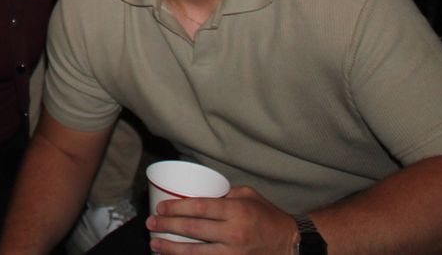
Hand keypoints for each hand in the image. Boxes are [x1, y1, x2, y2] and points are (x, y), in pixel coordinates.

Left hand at [148, 186, 297, 253]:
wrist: (290, 244)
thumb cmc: (266, 216)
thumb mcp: (247, 195)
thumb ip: (222, 194)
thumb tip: (194, 192)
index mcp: (236, 211)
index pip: (199, 207)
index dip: (176, 208)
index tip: (160, 209)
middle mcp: (234, 233)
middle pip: (193, 230)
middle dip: (167, 228)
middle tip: (150, 224)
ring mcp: (234, 253)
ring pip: (196, 253)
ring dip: (171, 249)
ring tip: (155, 244)